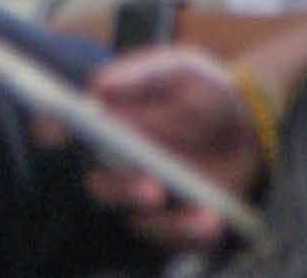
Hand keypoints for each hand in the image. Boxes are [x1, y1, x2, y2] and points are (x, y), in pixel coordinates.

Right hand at [73, 47, 266, 253]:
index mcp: (110, 122)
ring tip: (200, 213)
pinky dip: (193, 232)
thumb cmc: (205, 90)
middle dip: (122, 189)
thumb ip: (140, 74)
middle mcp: (121, 163)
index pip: (64, 128)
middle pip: (101, 186)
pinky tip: (213, 219)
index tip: (55, 131)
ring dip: (165, 221)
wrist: (255, 121)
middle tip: (152, 186)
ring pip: (139, 219)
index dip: (51, 129)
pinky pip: (177, 236)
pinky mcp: (178, 219)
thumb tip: (96, 84)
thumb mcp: (179, 69)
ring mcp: (148, 194)